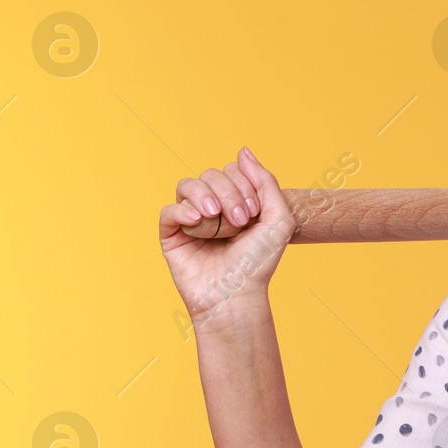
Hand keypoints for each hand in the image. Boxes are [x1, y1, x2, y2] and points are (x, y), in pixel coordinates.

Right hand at [158, 147, 294, 324]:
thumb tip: (243, 150)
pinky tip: (197, 223)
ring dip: (206, 197)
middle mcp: (213, 206)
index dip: (243, 183)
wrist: (236, 296)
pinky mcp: (171, 235)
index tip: (253, 213)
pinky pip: (169, 209)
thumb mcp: (278, 219)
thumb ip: (267, 182)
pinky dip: (183, 212)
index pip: (232, 170)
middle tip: (240, 221)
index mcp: (237, 201)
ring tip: (216, 219)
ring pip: (188, 185)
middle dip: (229, 193)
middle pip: (211, 174)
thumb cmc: (258, 263)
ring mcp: (191, 220)